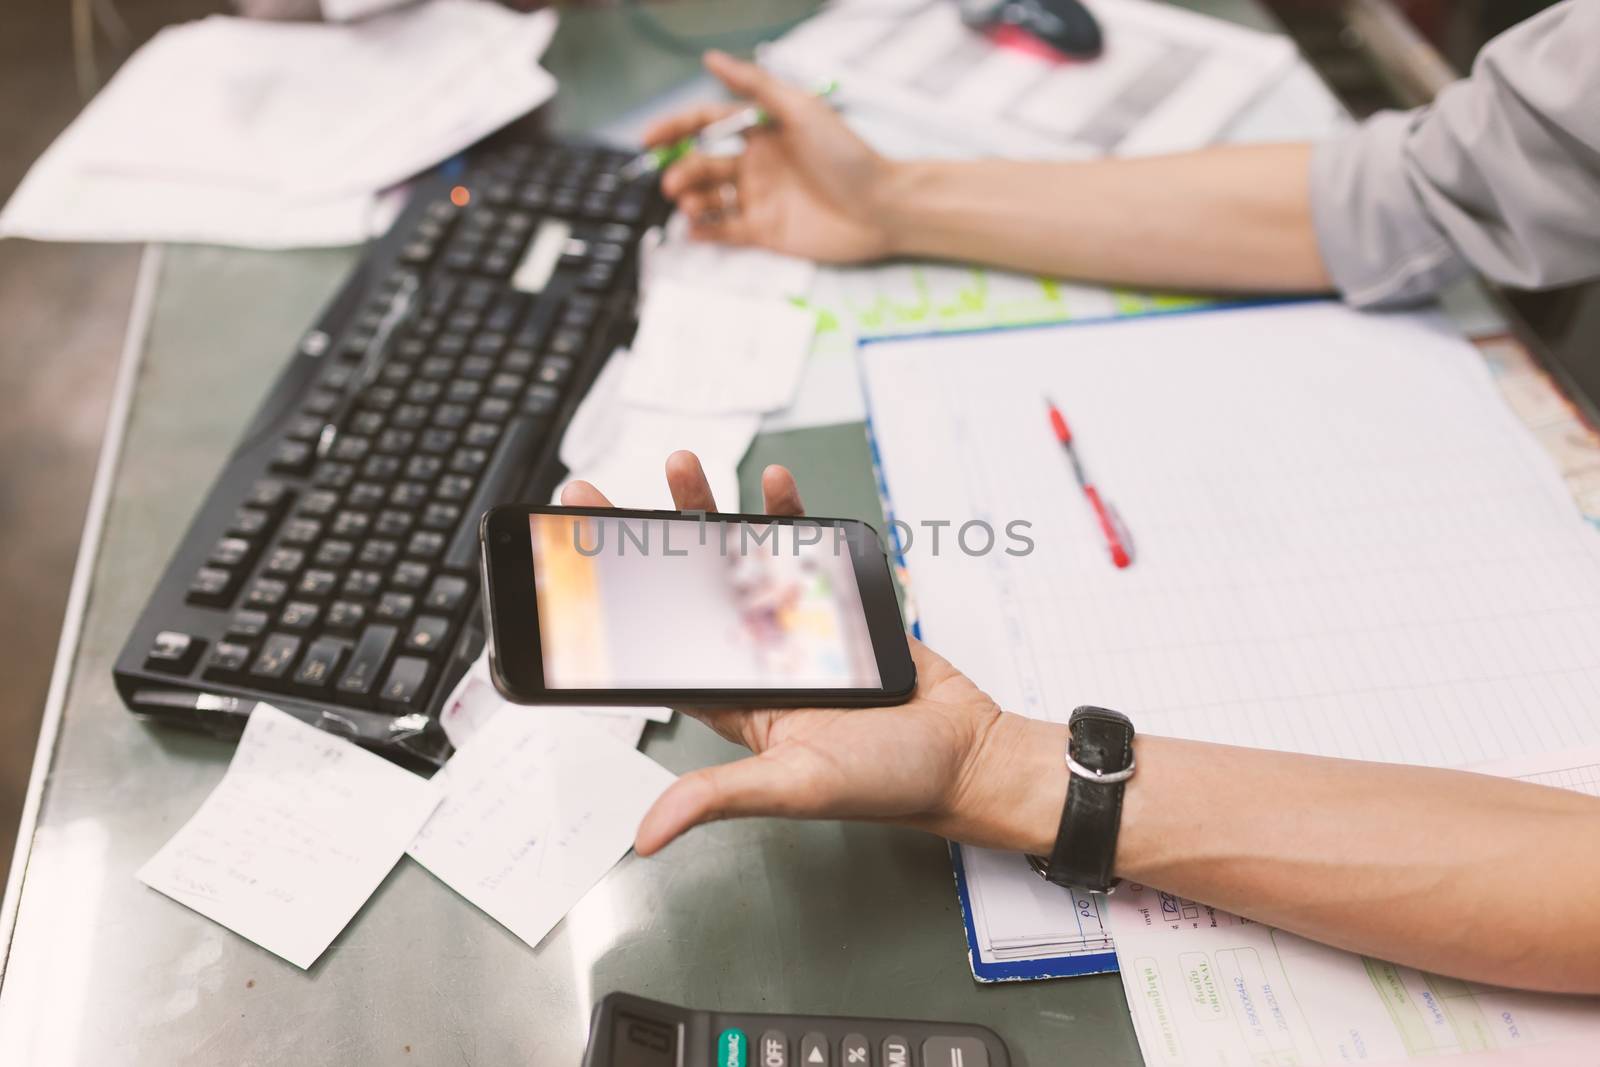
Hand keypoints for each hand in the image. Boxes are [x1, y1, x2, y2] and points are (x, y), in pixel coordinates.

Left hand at [559, 451, 1070, 855]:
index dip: (607, 605)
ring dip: (707, 509)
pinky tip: (770, 485)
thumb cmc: (886, 781)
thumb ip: (722, 795)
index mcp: (730, 699)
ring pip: (737, 555)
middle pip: (682, 585)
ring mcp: (794, 621)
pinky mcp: (837, 597)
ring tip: (679, 466)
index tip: (567, 563)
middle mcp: (753, 654)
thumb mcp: (795, 787)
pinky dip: (787, 511)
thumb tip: (649, 832)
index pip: (650, 645)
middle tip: (593, 495)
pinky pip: (803, 545)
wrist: (967, 754)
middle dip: (640, 538)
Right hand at [642, 51, 897, 262]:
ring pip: (709, 199)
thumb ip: (755, 86)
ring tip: (689, 205)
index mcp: (763, 131)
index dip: (676, 128)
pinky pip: (724, 232)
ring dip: (691, 200)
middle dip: (683, 170)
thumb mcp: (801, 110)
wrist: (881, 207)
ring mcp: (759, 199)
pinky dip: (704, 231)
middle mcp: (757, 164)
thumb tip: (711, 58)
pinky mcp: (765, 233)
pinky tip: (692, 229)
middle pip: (703, 162)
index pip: (708, 124)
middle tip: (674, 182)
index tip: (650, 137)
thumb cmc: (848, 156)